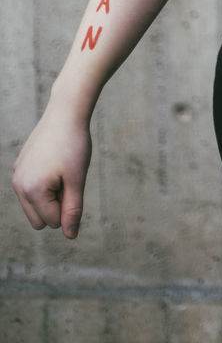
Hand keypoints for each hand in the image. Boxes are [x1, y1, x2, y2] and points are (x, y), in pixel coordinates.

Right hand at [12, 105, 92, 239]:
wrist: (66, 113)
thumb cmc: (74, 145)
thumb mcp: (78, 180)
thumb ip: (73, 211)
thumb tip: (69, 236)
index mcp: (32, 191)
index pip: (53, 222)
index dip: (69, 206)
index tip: (73, 182)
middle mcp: (19, 185)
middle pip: (39, 221)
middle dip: (56, 205)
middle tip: (67, 179)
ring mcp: (17, 175)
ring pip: (34, 206)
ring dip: (51, 196)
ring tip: (61, 171)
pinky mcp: (19, 167)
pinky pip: (32, 190)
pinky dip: (44, 183)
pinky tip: (54, 162)